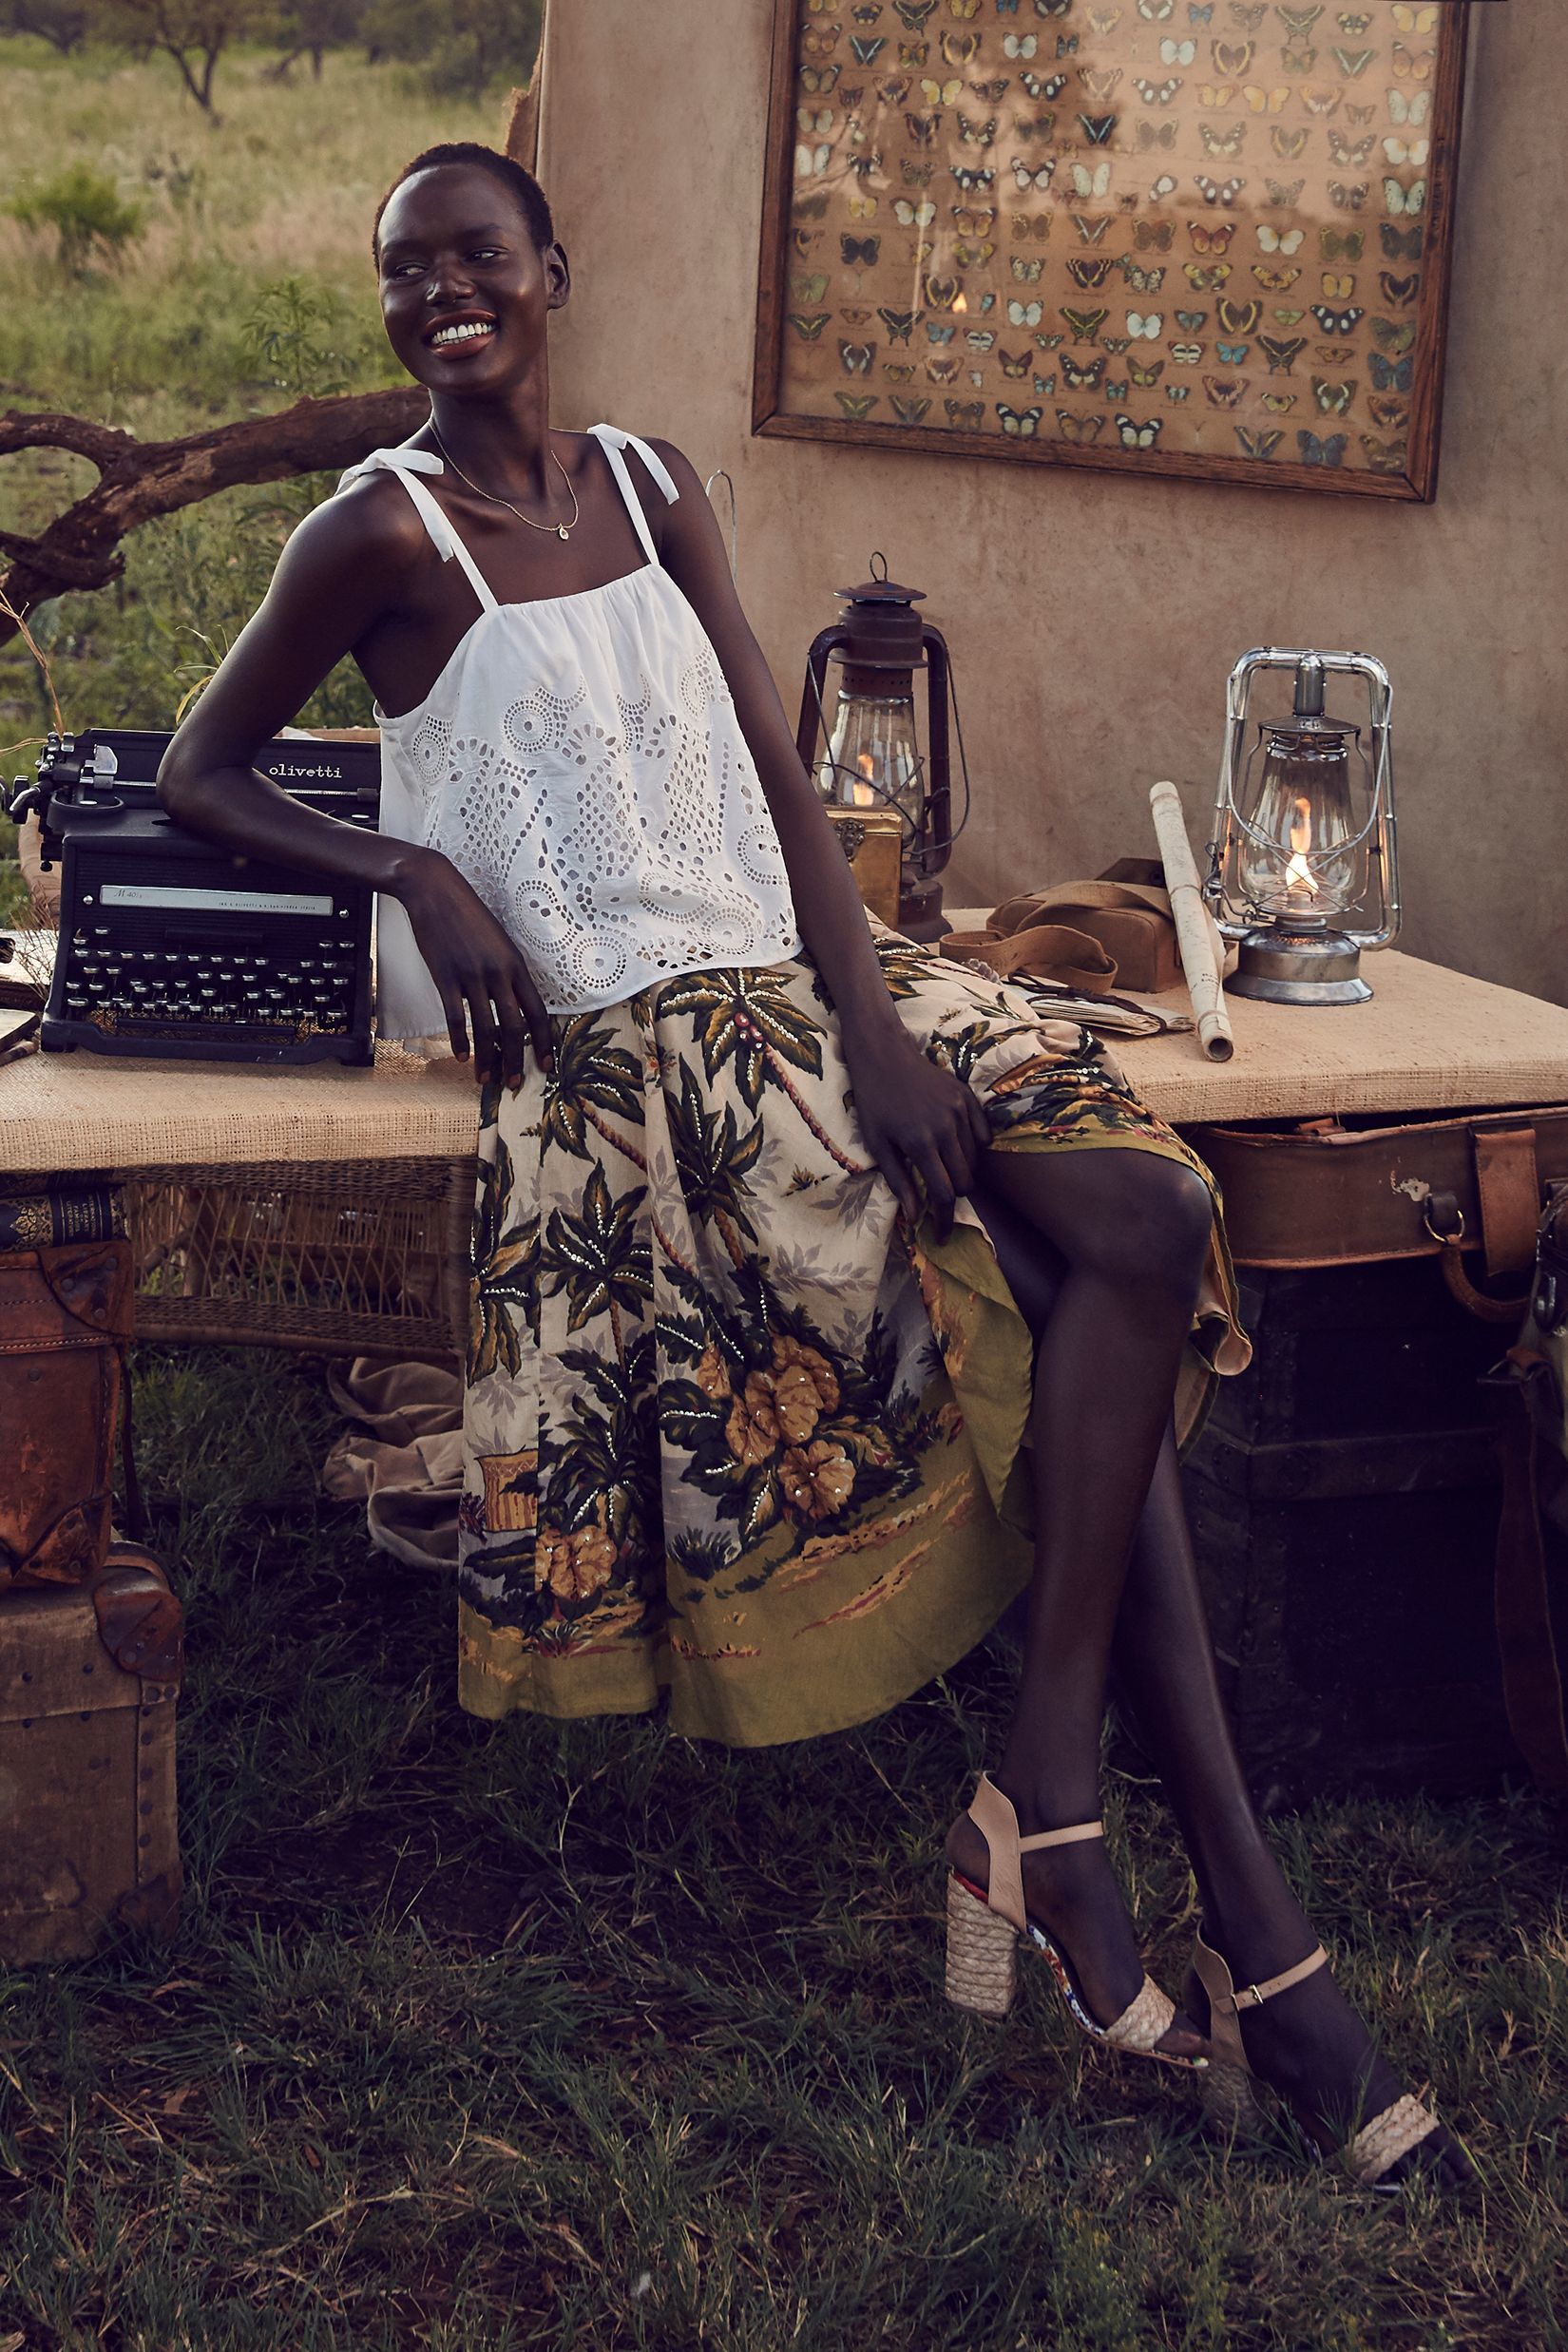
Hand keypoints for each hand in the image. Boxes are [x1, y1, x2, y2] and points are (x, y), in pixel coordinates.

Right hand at [396, 849, 552, 1088]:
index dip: (542, 1043)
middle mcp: (498, 972)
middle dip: (515, 1060)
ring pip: (485, 1028)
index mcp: (516, 965)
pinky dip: (459, 1040)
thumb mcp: (498, 942)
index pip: (537, 1013)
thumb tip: (513, 1005)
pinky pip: (455, 1017)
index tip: (545, 1066)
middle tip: (514, 1084)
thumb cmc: (468, 915)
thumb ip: (507, 973)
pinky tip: (461, 1057)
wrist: (435, 890)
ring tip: (486, 1080)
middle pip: (514, 1027)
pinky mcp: (445, 976)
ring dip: (487, 1059)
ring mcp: (471, 975)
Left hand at [844, 1022, 990, 1240]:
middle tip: (940, 1202)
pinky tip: (956, 1149)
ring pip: (975, 1160)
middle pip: (965, 1181)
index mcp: (919, 1142)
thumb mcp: (877, 1145)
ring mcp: (959, 1111)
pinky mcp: (968, 1098)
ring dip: (962, 1174)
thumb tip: (916, 1217)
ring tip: (944, 1172)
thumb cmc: (874, 1102)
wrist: (884, 1055)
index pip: (943, 1193)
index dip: (944, 1220)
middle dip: (955, 1198)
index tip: (941, 1236)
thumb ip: (899, 1181)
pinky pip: (983, 1136)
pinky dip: (974, 1149)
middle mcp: (944, 1127)